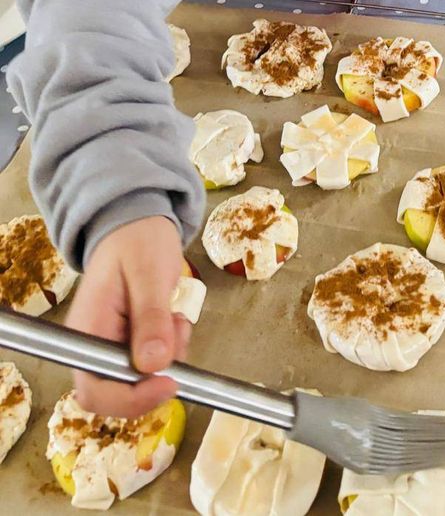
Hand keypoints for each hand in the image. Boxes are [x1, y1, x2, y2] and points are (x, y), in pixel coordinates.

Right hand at [66, 216, 189, 417]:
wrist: (139, 224)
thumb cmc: (139, 242)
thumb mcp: (149, 274)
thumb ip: (150, 318)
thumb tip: (153, 364)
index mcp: (88, 331)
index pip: (95, 391)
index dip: (131, 400)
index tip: (169, 382)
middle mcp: (95, 345)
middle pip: (120, 392)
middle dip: (157, 375)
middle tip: (177, 332)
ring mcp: (112, 344)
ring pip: (143, 378)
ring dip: (170, 356)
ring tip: (176, 316)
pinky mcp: (130, 341)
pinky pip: (154, 361)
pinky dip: (172, 346)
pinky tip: (174, 317)